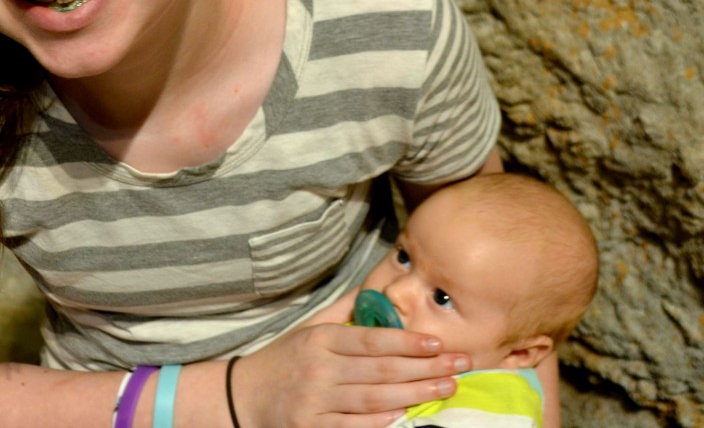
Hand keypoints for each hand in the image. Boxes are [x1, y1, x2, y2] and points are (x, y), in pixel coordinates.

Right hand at [232, 322, 470, 427]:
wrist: (242, 396)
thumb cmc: (285, 359)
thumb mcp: (309, 327)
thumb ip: (344, 311)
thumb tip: (379, 289)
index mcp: (320, 339)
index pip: (371, 339)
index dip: (407, 342)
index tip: (438, 342)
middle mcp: (319, 369)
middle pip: (380, 370)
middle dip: (425, 368)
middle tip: (460, 365)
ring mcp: (315, 401)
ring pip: (374, 398)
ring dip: (415, 393)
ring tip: (447, 387)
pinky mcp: (311, 427)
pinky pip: (353, 426)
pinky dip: (381, 421)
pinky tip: (407, 412)